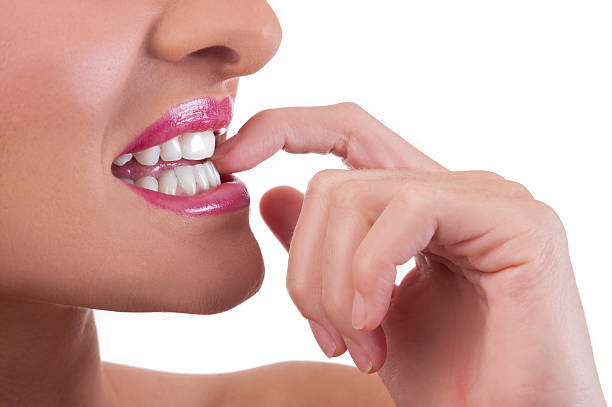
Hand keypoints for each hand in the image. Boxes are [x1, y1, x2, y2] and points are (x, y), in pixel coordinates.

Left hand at [214, 103, 605, 405]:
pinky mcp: (516, 220)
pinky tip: (377, 325)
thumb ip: (323, 251)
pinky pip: (407, 210)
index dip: (285, 128)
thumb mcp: (361, 313)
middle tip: (331, 338)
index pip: (347, 132)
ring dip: (335, 284)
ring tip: (360, 346)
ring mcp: (488, 198)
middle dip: (308, 267)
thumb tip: (273, 194)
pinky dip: (369, 270)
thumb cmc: (447, 383)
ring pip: (357, 193)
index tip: (231, 159)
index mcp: (423, 205)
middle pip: (334, 180)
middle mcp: (457, 189)